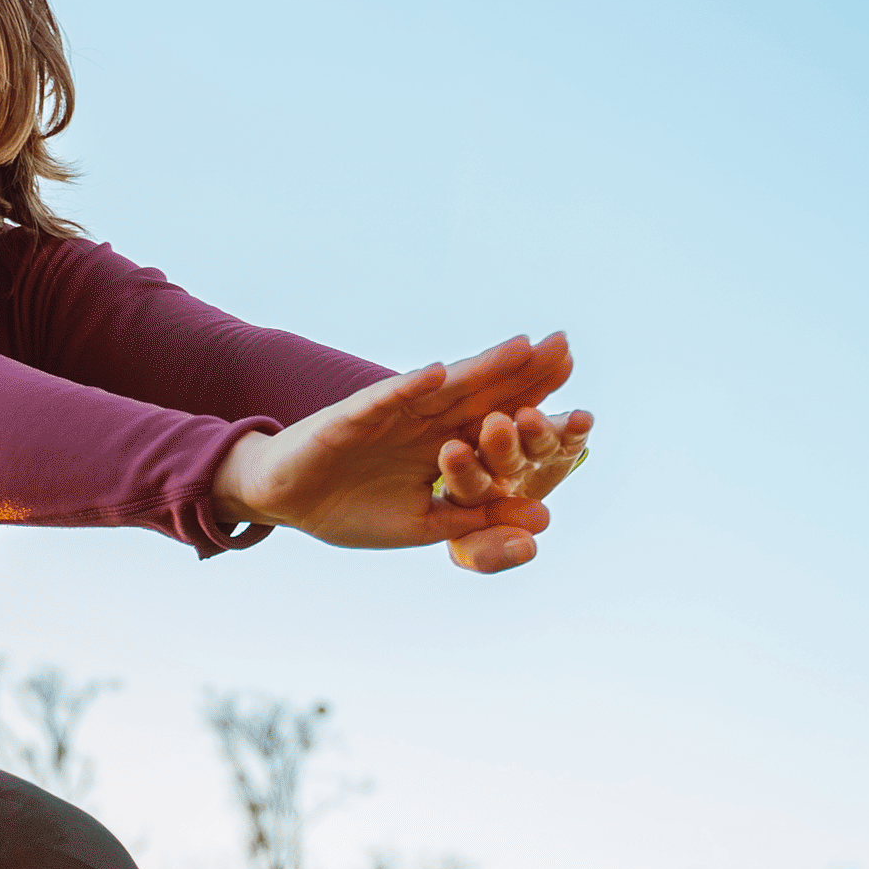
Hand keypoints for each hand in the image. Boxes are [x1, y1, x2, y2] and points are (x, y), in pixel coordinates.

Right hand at [209, 332, 591, 572]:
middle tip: (568, 346)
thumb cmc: (349, 509)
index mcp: (443, 445)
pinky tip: (439, 374)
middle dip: (524, 372)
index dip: (537, 408)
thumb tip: (543, 519)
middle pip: (483, 392)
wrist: (285, 502)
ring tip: (522, 347)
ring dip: (481, 367)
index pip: (498, 421)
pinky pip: (385, 398)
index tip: (583, 406)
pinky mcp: (352, 415)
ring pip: (444, 387)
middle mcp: (424, 422)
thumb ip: (478, 514)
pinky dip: (409, 387)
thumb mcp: (424, 523)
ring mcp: (391, 414)